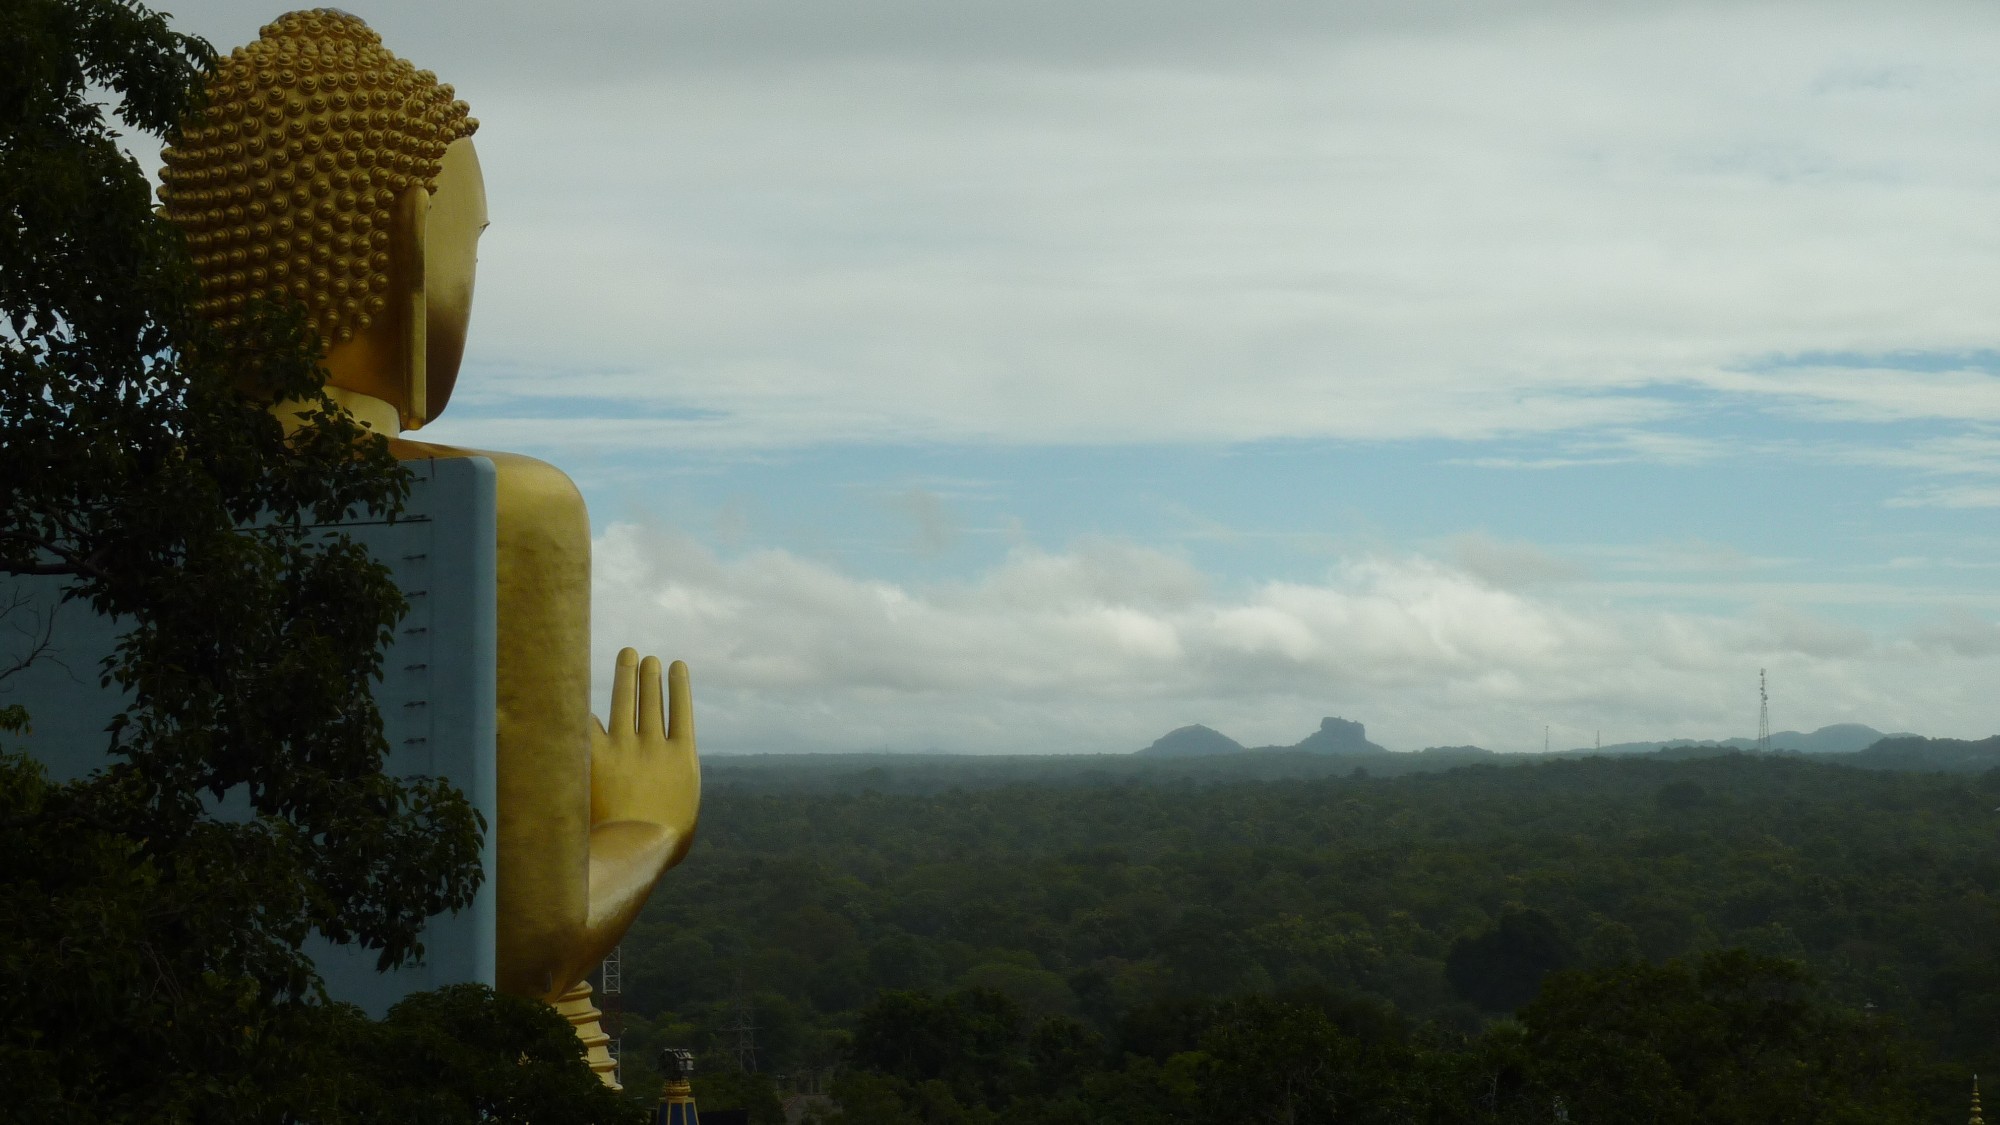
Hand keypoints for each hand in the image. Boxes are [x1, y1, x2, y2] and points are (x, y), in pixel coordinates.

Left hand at [590, 648, 698, 865]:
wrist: (637, 846)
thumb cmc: (664, 844)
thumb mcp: (683, 817)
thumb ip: (675, 796)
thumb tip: (667, 800)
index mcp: (683, 757)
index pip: (681, 710)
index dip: (678, 686)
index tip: (676, 666)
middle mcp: (655, 745)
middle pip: (652, 701)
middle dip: (649, 677)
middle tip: (647, 659)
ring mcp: (625, 749)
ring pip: (626, 703)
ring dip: (627, 677)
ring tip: (628, 657)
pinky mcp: (597, 758)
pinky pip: (589, 727)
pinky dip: (585, 711)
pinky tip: (583, 695)